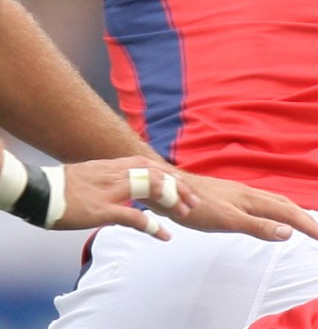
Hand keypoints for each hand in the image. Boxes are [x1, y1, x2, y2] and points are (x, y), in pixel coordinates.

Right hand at [54, 155, 195, 240]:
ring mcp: (113, 191)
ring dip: (173, 202)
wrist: (41, 190)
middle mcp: (119, 174)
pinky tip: (164, 234)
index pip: (152, 165)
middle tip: (194, 200)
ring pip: (153, 190)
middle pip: (159, 175)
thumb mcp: (93, 172)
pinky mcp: (104, 210)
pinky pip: (134, 217)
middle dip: (179, 187)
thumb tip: (122, 178)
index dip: (171, 175)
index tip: (184, 183)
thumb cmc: (64, 185)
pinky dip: (153, 226)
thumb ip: (111, 174)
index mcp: (116, 165)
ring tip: (187, 214)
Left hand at [169, 172, 317, 242]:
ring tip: (304, 224)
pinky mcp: (233, 197)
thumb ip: (258, 226)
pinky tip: (270, 216)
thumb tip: (288, 232)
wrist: (171, 189)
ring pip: (276, 202)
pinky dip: (278, 211)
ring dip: (294, 213)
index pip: (289, 213)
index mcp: (254, 200)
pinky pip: (265, 203)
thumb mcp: (228, 220)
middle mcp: (252, 194)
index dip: (309, 225)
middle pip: (287, 205)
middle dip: (307, 218)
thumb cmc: (197, 206)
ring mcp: (243, 194)